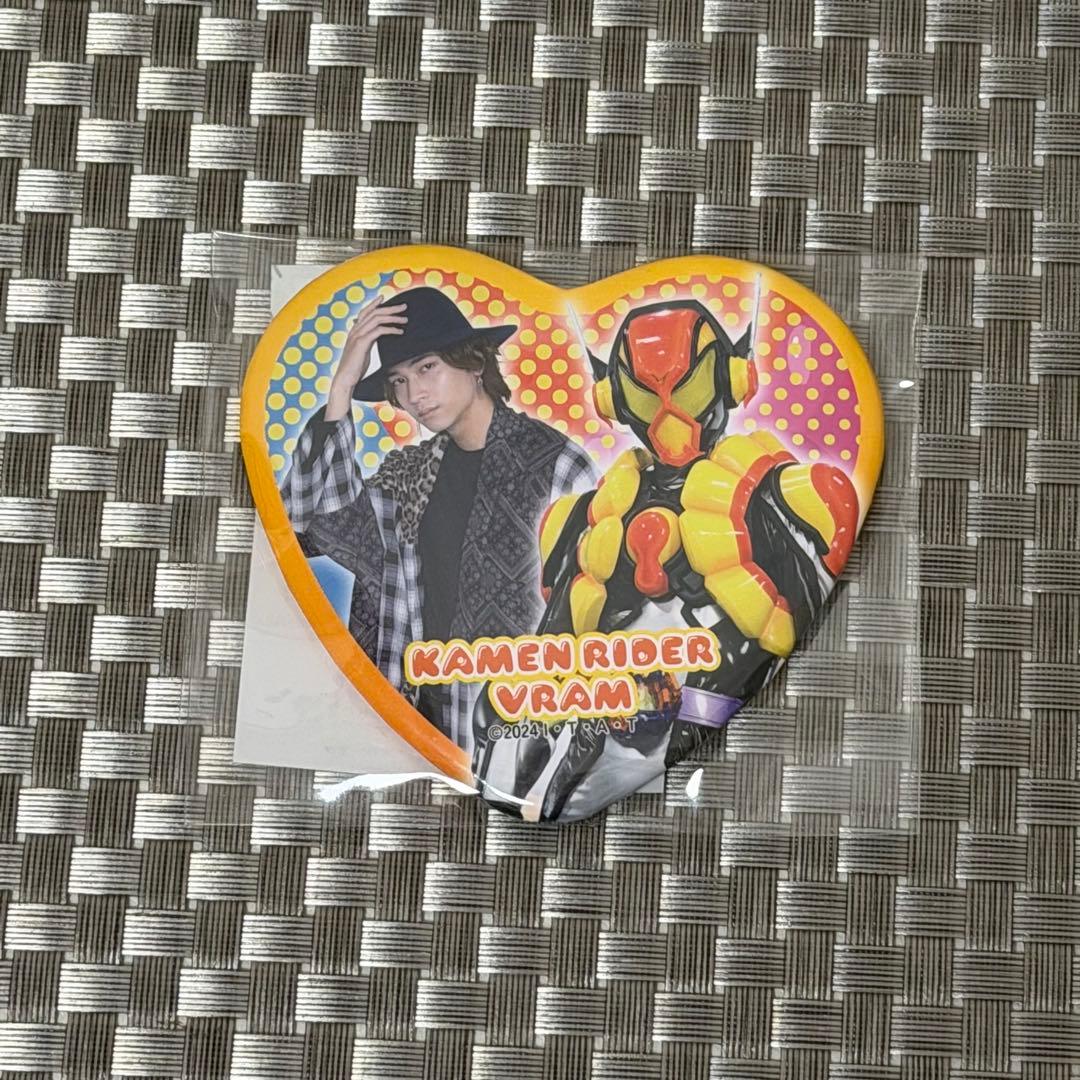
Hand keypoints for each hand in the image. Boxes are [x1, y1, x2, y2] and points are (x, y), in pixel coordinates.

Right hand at [324, 298, 407, 419]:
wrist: (345, 379)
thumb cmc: (354, 369)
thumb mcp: (363, 351)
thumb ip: (368, 341)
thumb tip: (376, 337)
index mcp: (354, 331)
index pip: (364, 312)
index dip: (374, 303)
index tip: (384, 298)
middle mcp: (355, 330)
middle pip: (373, 312)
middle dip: (390, 308)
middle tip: (404, 307)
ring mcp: (357, 336)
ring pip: (377, 319)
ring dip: (393, 317)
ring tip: (404, 320)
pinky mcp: (361, 343)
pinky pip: (378, 330)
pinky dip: (390, 329)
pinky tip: (399, 331)